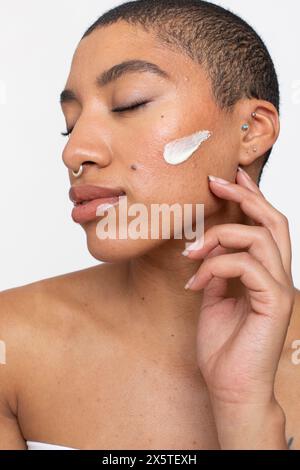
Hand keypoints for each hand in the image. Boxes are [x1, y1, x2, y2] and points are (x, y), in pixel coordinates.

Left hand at [183, 167, 294, 447]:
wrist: (230, 387)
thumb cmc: (223, 346)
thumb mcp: (214, 299)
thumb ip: (217, 272)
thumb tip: (207, 250)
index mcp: (266, 273)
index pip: (265, 225)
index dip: (250, 197)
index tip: (226, 178)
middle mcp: (278, 275)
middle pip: (274, 220)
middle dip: (245, 196)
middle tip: (216, 183)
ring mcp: (280, 288)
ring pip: (261, 236)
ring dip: (220, 236)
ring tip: (191, 250)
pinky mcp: (275, 301)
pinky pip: (247, 265)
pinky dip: (216, 266)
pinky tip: (196, 283)